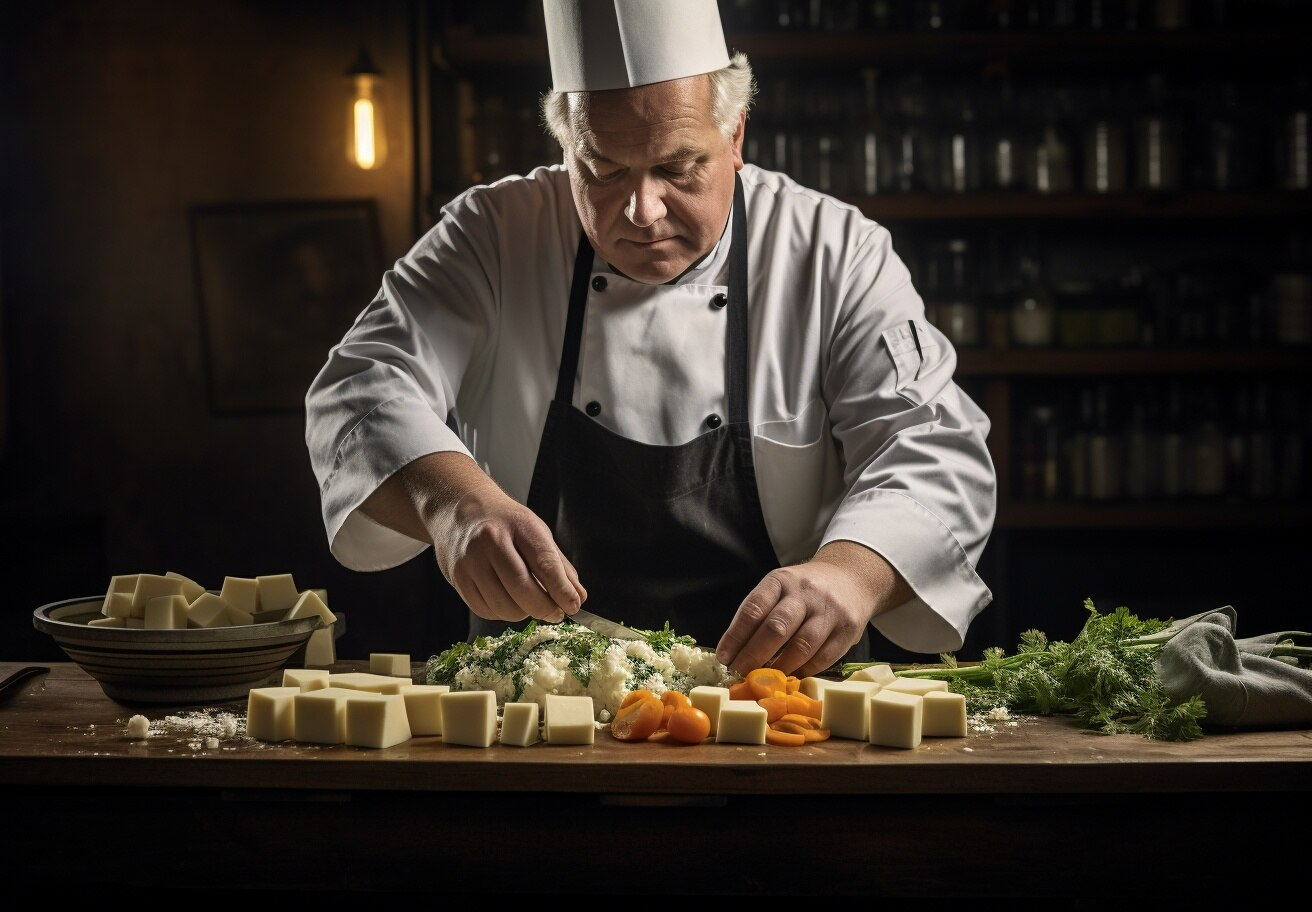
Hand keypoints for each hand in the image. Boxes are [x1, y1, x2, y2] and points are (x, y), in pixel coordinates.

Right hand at [434, 480, 586, 623]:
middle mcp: (491, 541)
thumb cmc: (505, 522)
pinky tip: (507, 601)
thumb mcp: (537, 532)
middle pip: (522, 588)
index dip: (562, 590)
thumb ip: (559, 566)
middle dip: (544, 608)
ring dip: (523, 613)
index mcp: (519, 525)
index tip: (573, 606)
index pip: (545, 563)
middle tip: (556, 613)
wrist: (460, 509)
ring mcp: (470, 560)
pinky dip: (501, 613)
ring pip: (503, 605)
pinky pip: (484, 610)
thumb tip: (578, 597)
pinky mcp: (457, 578)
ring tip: (529, 604)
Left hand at [714, 541, 908, 677]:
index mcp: (781, 580)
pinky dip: (803, 672)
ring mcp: (829, 611)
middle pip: (776, 628)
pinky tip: (790, 678)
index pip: (754, 609)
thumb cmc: (804, 591)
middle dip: (753, 655)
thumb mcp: (780, 588)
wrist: (851, 578)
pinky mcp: (848, 630)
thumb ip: (760, 614)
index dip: (735, 636)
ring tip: (764, 681)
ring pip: (801, 646)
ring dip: (779, 668)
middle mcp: (806, 593)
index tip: (724, 657)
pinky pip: (823, 658)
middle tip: (740, 673)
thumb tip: (735, 653)